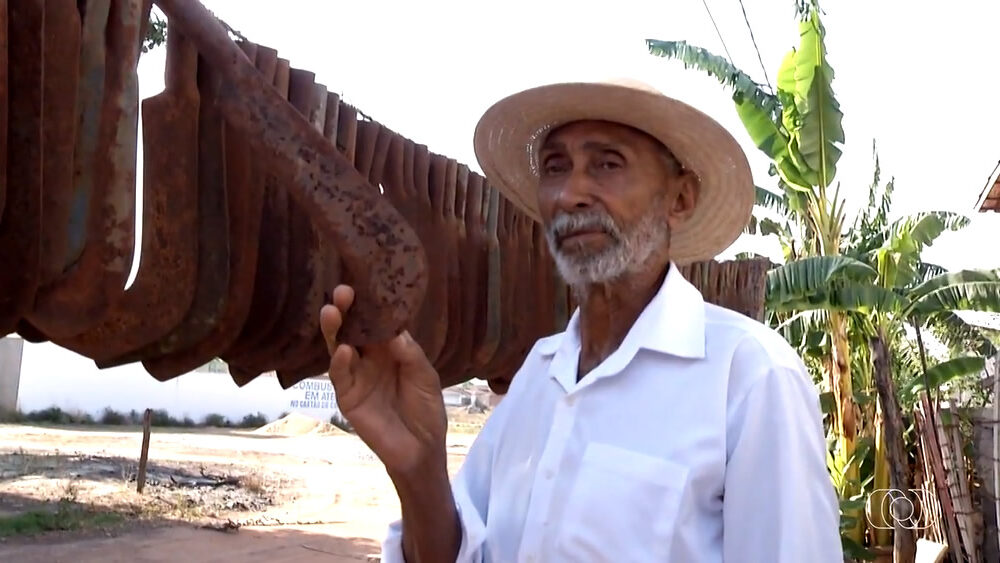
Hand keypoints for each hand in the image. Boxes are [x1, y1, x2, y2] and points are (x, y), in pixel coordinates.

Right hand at [320, 285, 447, 477]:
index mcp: (390, 349)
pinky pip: (340, 377)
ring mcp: (357, 376)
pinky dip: (340, 363)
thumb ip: (410, 354)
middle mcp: (370, 358)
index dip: (370, 305)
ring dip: (335, 330)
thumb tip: (394, 330)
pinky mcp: (348, 396)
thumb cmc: (427, 409)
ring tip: (331, 312)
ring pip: (340, 347)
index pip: (376, 322)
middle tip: (342, 293)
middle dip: (346, 311)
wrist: (422, 448)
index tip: (364, 284)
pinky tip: (343, 350)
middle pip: (353, 329)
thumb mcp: (426, 377)